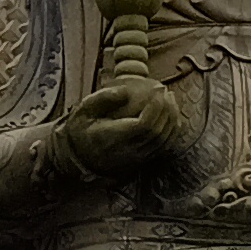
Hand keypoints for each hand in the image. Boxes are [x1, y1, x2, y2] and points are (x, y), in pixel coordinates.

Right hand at [56, 77, 183, 180]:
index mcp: (113, 138)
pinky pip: (164, 147)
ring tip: (170, 99)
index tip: (157, 88)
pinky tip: (171, 115)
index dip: (155, 106)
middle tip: (164, 90)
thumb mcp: (84, 111)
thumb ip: (103, 99)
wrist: (79, 158)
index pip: (143, 125)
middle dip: (165, 108)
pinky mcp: (143, 161)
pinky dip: (171, 130)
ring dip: (171, 118)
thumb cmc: (81, 131)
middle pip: (157, 131)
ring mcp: (137, 159)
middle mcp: (128, 151)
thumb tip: (124, 90)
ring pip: (163, 140)